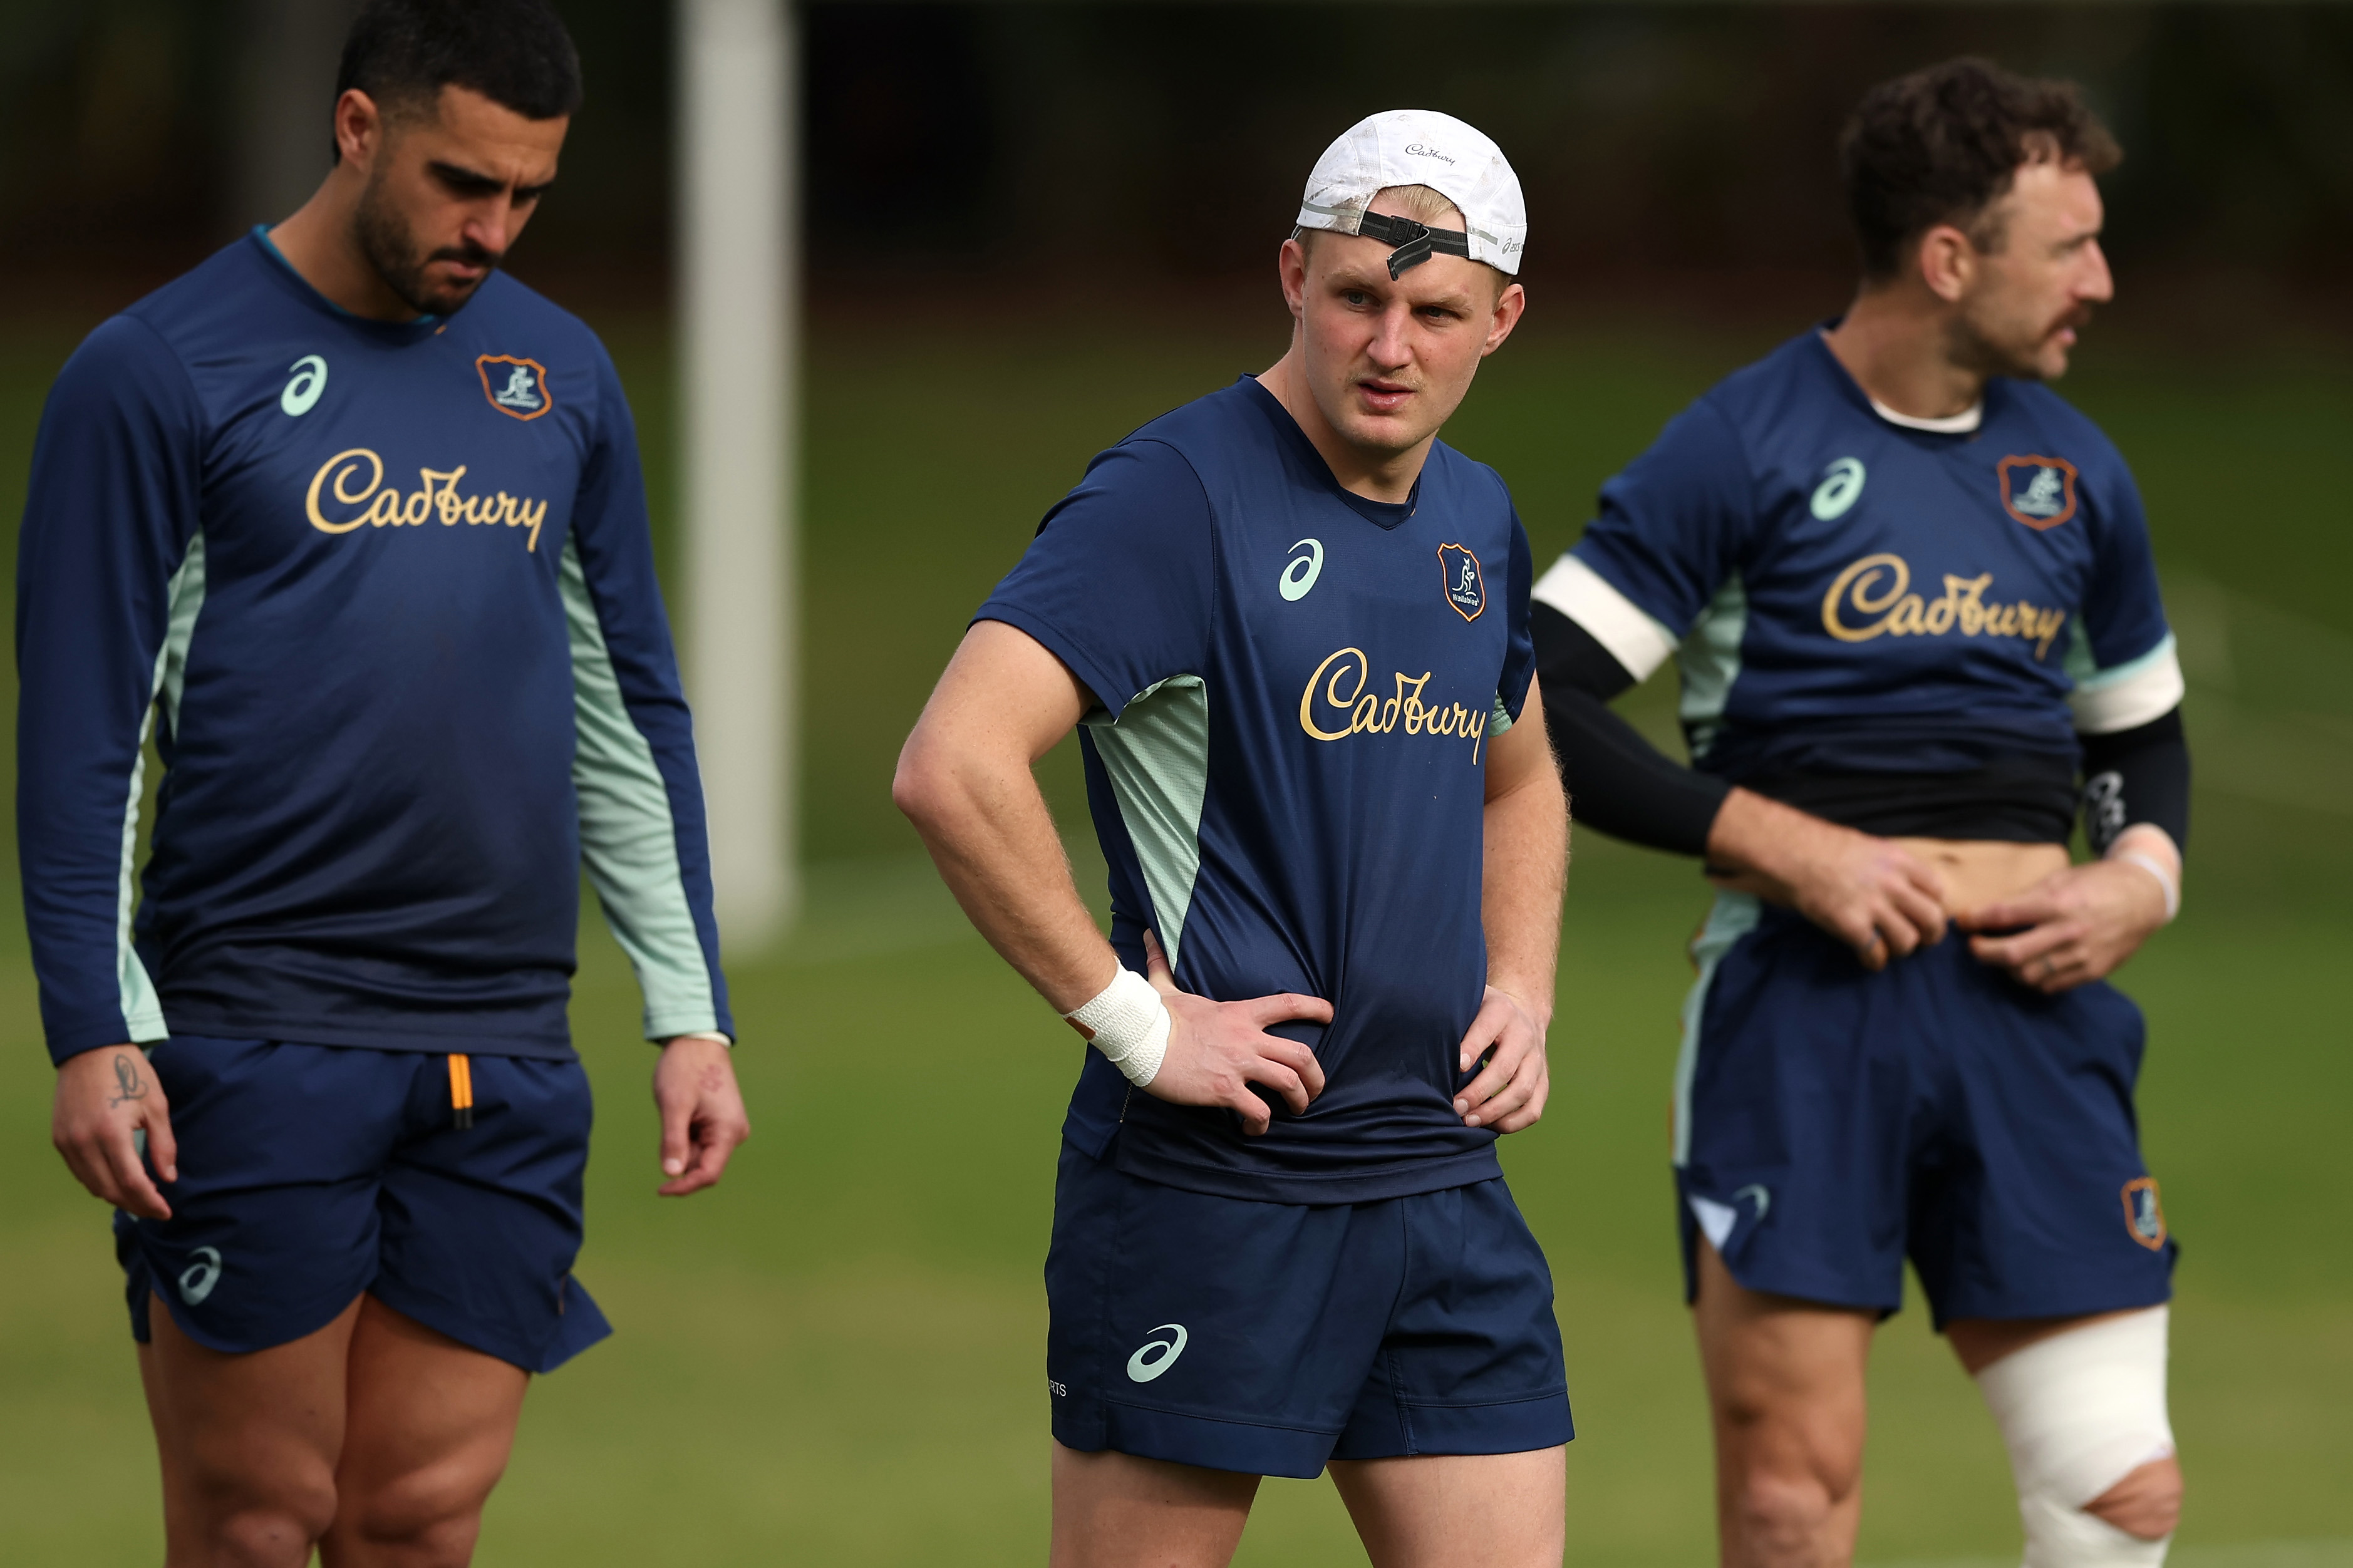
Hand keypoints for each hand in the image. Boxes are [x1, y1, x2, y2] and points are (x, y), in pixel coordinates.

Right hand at [53, 1046, 176, 1219]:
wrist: (90, 1049)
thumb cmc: (129, 1073)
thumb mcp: (156, 1105)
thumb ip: (163, 1145)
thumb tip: (168, 1177)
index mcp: (111, 1133)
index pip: (131, 1183)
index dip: (149, 1202)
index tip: (166, 1212)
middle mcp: (83, 1142)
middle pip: (109, 1190)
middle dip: (134, 1205)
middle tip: (155, 1209)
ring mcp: (67, 1142)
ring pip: (91, 1185)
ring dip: (116, 1197)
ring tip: (139, 1199)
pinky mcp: (58, 1139)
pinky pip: (79, 1172)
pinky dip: (98, 1182)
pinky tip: (116, 1181)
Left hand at [652, 1035, 750, 1195]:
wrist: (696, 1039)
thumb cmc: (685, 1069)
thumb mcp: (674, 1106)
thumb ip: (673, 1141)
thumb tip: (670, 1174)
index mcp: (728, 1131)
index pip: (708, 1174)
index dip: (684, 1186)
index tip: (660, 1189)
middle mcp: (734, 1132)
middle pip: (703, 1165)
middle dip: (680, 1157)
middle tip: (668, 1126)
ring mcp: (729, 1126)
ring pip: (700, 1153)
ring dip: (681, 1143)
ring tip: (676, 1113)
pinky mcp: (721, 1121)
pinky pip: (701, 1141)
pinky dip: (685, 1135)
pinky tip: (681, 1112)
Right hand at [1140, 930, 1331, 1135]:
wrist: (1141, 1041)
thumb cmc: (1156, 1017)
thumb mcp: (1167, 987)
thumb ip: (1165, 965)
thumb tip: (1150, 937)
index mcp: (1240, 1013)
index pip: (1290, 1004)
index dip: (1316, 1008)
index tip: (1330, 1015)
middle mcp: (1247, 1038)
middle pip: (1301, 1054)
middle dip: (1316, 1076)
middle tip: (1314, 1089)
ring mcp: (1239, 1064)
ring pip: (1289, 1083)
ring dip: (1299, 1100)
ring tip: (1296, 1111)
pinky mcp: (1225, 1089)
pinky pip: (1258, 1111)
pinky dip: (1261, 1124)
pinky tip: (1253, 1128)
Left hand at [1452, 985, 1550, 1132]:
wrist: (1520, 1014)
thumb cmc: (1478, 1015)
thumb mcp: (1466, 1005)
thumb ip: (1449, 1020)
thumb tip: (1418, 1046)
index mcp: (1501, 1011)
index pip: (1487, 1029)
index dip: (1472, 1048)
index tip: (1456, 1066)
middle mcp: (1524, 1034)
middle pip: (1505, 1068)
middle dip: (1478, 1092)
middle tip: (1454, 1107)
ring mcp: (1537, 1060)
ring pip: (1523, 1091)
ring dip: (1494, 1111)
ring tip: (1468, 1121)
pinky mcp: (1543, 1081)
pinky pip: (1534, 1108)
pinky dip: (1513, 1123)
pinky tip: (1489, 1127)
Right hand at [1707, 788, 1947, 969]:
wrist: (1791, 853)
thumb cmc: (1822, 847)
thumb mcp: (1868, 847)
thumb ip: (1890, 867)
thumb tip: (1903, 887)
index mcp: (1899, 861)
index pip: (1937, 890)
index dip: (1932, 906)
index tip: (1921, 914)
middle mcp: (1892, 884)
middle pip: (1932, 919)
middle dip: (1929, 935)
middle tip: (1918, 941)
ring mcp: (1873, 906)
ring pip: (1908, 941)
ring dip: (1899, 950)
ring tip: (1887, 949)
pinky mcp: (1852, 926)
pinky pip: (1876, 954)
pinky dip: (1874, 962)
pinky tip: (1867, 959)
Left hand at [1960, 851, 2171, 992]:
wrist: (2144, 897)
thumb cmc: (2095, 883)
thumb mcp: (2058, 879)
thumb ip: (2024, 898)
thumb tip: (1986, 912)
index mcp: (2057, 902)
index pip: (2004, 913)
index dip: (1976, 919)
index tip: (1962, 921)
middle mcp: (2068, 931)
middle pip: (2010, 953)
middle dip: (1982, 952)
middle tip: (1973, 946)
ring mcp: (2081, 955)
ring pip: (2027, 975)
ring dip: (2006, 969)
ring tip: (2000, 957)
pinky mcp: (2093, 972)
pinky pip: (2050, 985)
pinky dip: (2032, 979)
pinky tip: (2027, 967)